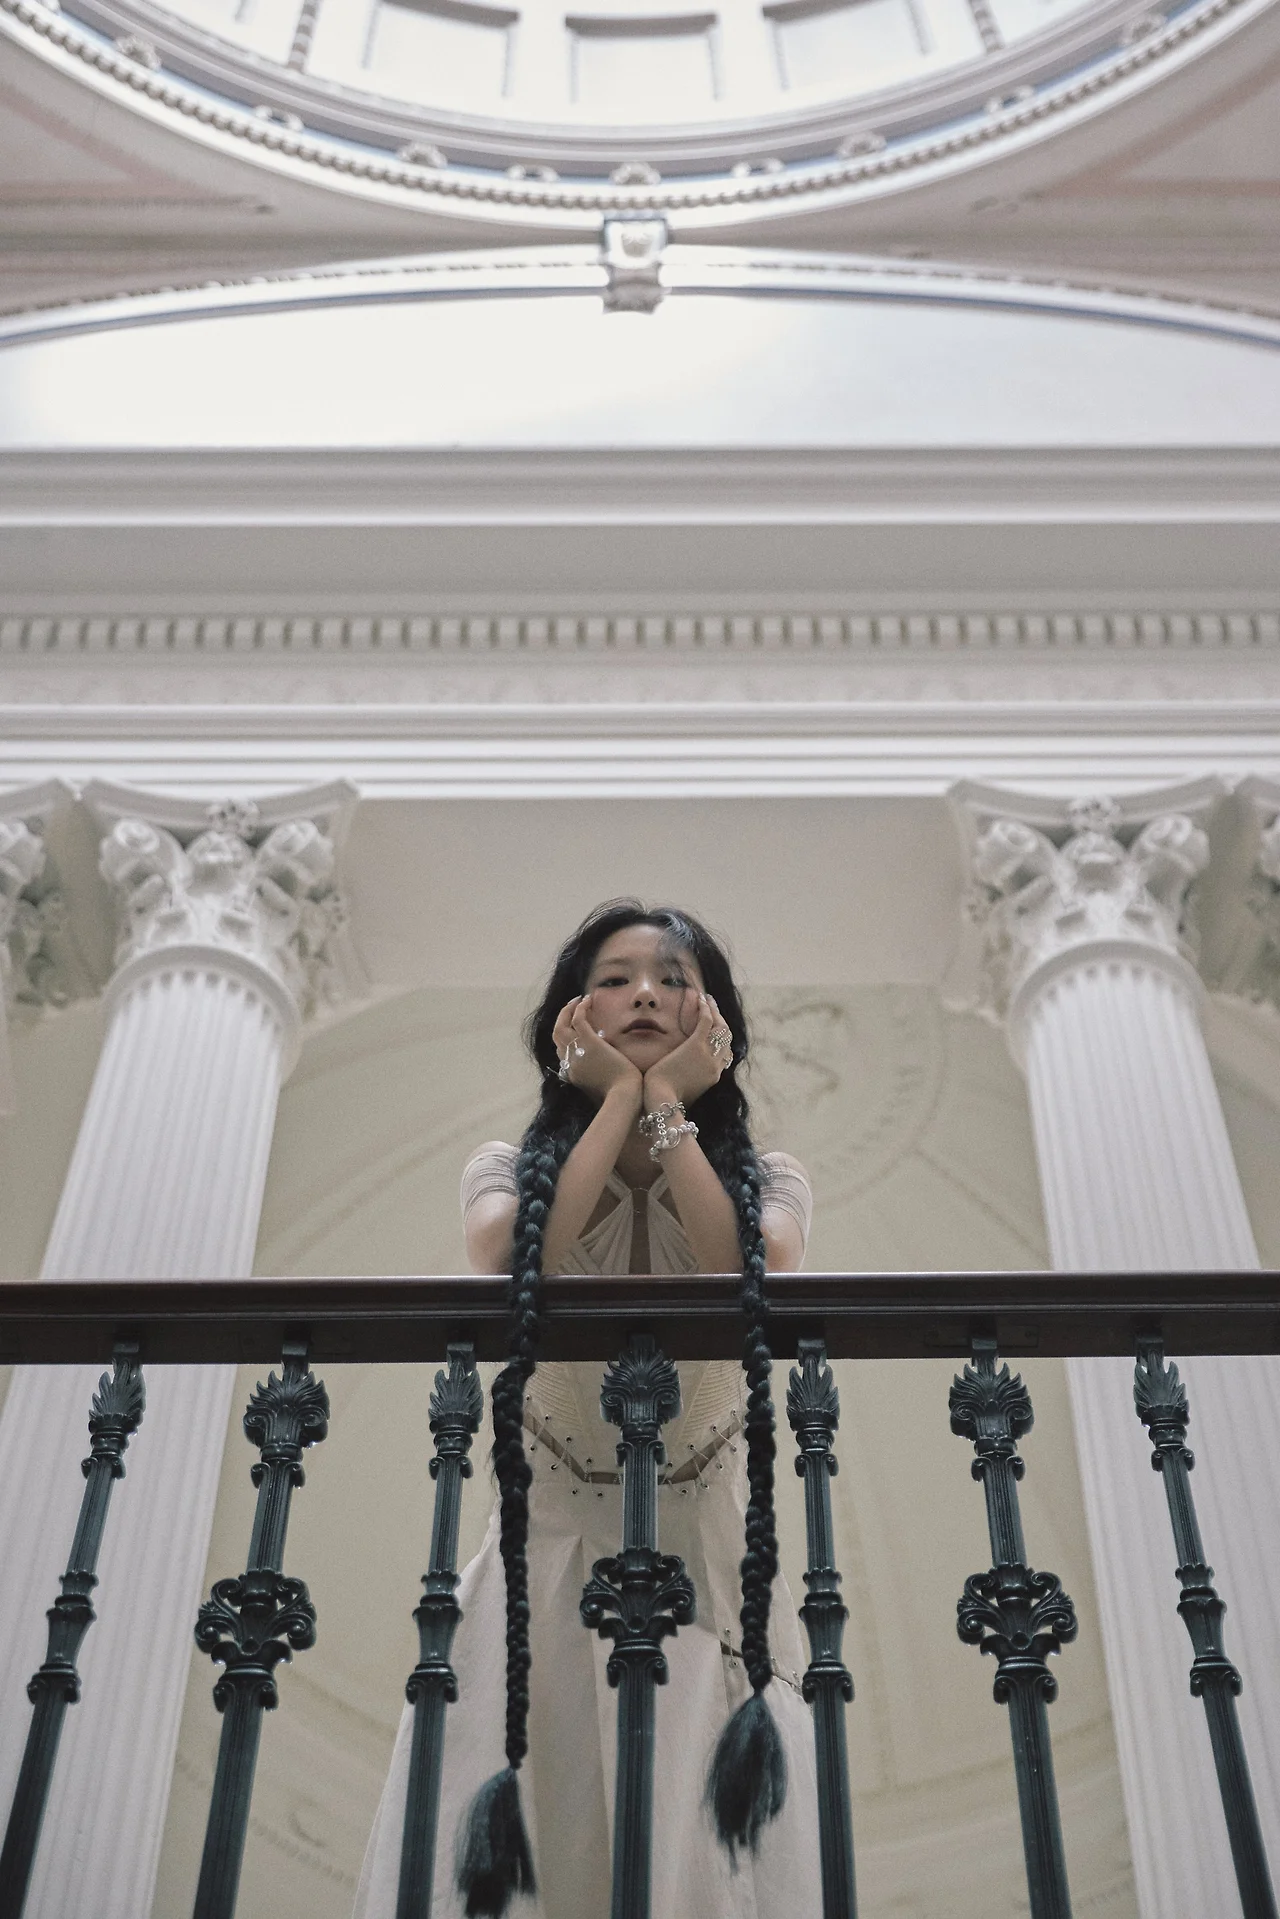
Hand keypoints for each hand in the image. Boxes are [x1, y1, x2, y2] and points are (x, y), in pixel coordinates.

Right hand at [551, 996, 642, 1105]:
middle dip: (561, 1020)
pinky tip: (587, 1000)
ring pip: (561, 1025)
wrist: (625, 1094)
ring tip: (576, 1000)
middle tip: (570, 1008)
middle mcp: (569, 1062)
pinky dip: (579, 1008)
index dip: (565, 1038)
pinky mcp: (589, 1042)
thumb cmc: (620, 1094)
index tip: (573, 1028)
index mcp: (572, 1074)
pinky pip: (578, 1019)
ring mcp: (577, 1052)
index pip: (561, 1053)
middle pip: (556, 1036)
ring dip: (567, 1010)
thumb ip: (595, 1077)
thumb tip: (599, 1069)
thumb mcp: (600, 1088)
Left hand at [644, 991, 732, 1112]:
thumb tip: (684, 1077)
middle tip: (714, 1009)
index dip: (722, 1040)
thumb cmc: (665, 1099)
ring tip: (708, 999)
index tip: (716, 1029)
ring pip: (720, 1027)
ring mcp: (708, 1055)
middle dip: (721, 1021)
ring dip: (715, 1011)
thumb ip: (691, 1082)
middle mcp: (715, 1065)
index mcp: (714, 1077)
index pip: (726, 1054)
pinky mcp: (695, 1046)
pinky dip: (706, 1008)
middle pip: (726, 1038)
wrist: (661, 1100)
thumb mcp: (685, 1093)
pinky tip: (701, 999)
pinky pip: (706, 1021)